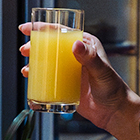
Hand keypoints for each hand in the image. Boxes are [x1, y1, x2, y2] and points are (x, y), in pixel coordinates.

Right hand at [18, 22, 139, 139]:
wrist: (114, 112)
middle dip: (34, 46)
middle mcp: (75, 56)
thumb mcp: (101, 71)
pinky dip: (37, 78)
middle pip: (50, 46)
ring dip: (34, 63)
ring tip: (26, 69)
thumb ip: (89, 58)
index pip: (61, 31)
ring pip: (47, 62)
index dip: (42, 28)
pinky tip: (30, 81)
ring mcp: (69, 70)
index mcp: (85, 45)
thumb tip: (75, 44)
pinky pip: (48, 78)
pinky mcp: (65, 84)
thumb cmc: (113, 89)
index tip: (26, 28)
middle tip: (25, 50)